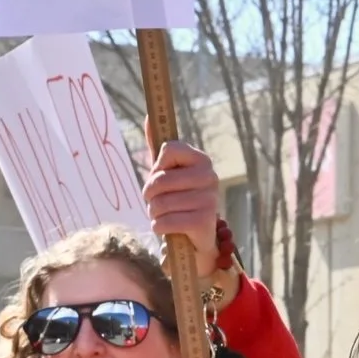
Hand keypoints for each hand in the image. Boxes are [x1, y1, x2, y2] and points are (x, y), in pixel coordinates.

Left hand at [142, 137, 240, 305]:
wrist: (195, 241)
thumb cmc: (178, 201)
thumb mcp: (167, 173)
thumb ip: (158, 148)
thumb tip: (149, 116)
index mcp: (201, 160)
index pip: (168, 150)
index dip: (157, 167)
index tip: (164, 176)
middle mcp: (210, 178)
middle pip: (158, 180)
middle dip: (150, 196)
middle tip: (161, 203)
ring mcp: (209, 201)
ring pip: (159, 204)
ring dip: (154, 214)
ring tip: (167, 216)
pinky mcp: (204, 223)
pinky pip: (165, 221)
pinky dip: (160, 228)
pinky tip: (169, 229)